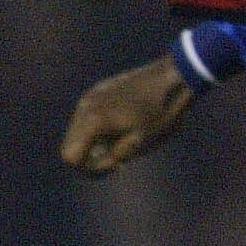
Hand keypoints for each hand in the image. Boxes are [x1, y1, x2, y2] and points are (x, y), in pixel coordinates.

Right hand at [61, 55, 194, 175]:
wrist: (175, 76)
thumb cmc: (162, 113)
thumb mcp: (140, 144)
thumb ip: (114, 156)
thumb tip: (100, 159)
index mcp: (93, 120)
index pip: (70, 156)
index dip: (91, 169)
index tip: (118, 164)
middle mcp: (85, 106)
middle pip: (71, 144)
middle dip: (92, 157)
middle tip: (122, 158)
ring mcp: (91, 95)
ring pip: (79, 131)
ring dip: (96, 142)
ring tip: (126, 141)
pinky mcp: (99, 89)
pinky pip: (88, 116)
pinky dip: (100, 128)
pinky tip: (125, 126)